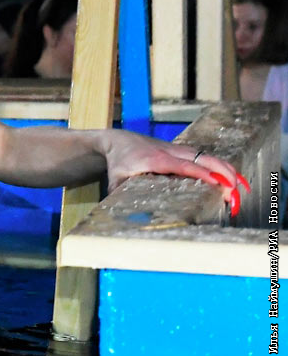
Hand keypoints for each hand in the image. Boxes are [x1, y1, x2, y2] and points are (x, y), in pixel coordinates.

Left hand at [100, 129, 249, 215]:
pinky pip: (207, 158)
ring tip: (240, 190)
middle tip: (235, 191)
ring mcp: (180, 151)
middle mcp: (171, 152)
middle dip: (221, 173)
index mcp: (155, 159)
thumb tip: (122, 215)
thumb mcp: (114, 180)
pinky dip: (223, 167)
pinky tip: (236, 180)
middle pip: (202, 158)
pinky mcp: (185, 152)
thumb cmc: (118, 162)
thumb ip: (119, 196)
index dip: (200, 173)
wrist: (120, 140)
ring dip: (227, 171)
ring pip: (208, 157)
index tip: (216, 182)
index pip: (182, 165)